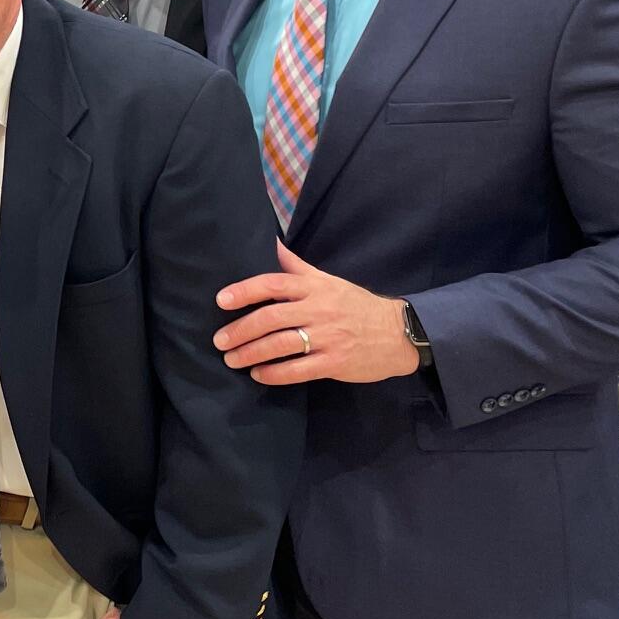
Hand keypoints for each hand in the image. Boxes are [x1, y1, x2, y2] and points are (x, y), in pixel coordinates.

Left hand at [215, 241, 419, 384]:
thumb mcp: (329, 280)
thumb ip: (298, 266)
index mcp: (315, 288)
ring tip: (232, 360)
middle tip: (219, 341)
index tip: (221, 300)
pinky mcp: (335, 362)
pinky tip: (259, 375)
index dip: (245, 291)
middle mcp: (318, 310)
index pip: (273, 284)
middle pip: (271, 317)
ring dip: (251, 353)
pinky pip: (298, 370)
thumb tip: (273, 243)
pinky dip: (274, 374)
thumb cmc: (357, 305)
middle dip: (240, 330)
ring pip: (280, 345)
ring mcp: (327, 337)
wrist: (399, 332)